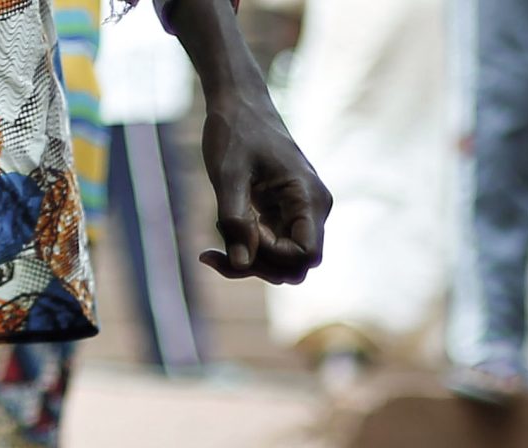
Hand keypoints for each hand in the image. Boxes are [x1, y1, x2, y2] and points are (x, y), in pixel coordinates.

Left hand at [195, 97, 329, 284]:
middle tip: (215, 251)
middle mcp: (313, 210)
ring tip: (213, 244)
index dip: (273, 255)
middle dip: (257, 266)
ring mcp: (301, 214)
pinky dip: (245, 250)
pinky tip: (216, 241)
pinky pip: (271, 248)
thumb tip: (242, 264)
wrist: (239, 101)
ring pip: (283, 262)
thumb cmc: (235, 130)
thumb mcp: (227, 175)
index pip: (306, 255)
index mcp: (309, 197)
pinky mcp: (284, 215)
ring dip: (248, 262)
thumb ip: (235, 221)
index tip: (243, 231)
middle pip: (296, 266)